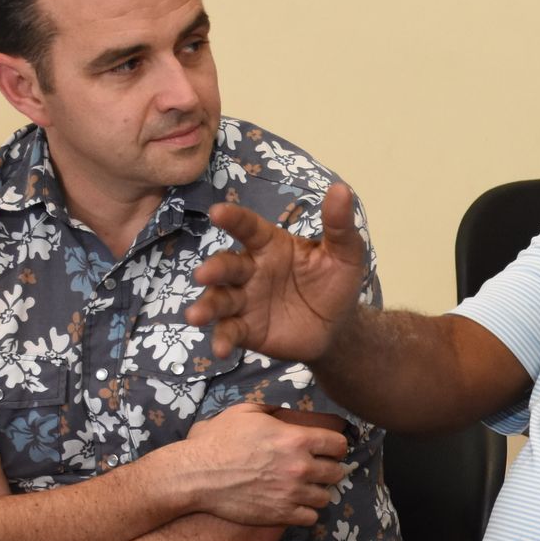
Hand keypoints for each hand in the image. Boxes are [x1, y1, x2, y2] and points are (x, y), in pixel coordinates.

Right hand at [178, 403, 350, 526]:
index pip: (338, 445)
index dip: (335, 447)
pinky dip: (306, 513)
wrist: (196, 474)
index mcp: (297, 439)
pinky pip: (311, 518)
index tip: (327, 450)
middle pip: (337, 472)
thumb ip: (272, 409)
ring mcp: (292, 493)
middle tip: (315, 471)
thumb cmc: (218, 441)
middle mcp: (300, 467)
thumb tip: (284, 410)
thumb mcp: (245, 412)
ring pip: (326, 497)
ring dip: (317, 493)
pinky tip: (294, 505)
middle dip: (327, 470)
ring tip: (304, 489)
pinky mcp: (281, 514)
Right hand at [185, 183, 368, 360]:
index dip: (234, 219)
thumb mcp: (345, 254)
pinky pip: (229, 331)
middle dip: (214, 269)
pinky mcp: (246, 329)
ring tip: (194, 316)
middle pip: (226, 265)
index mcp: (270, 245)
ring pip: (219, 299)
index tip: (218, 212)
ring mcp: (245, 300)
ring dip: (206, 306)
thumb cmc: (335, 283)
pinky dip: (222, 339)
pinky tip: (219, 350)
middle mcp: (251, 270)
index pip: (248, 228)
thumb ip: (338, 226)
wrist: (338, 327)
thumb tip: (342, 189)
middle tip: (204, 274)